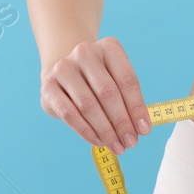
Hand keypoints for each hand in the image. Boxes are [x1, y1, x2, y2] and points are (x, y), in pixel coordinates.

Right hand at [41, 35, 151, 154]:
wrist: (66, 71)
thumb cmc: (98, 79)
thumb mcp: (116, 80)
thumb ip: (128, 100)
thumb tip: (141, 128)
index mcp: (109, 47)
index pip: (127, 80)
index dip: (137, 107)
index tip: (144, 130)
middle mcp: (85, 53)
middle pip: (108, 92)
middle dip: (121, 122)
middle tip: (131, 142)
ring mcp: (64, 68)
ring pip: (88, 105)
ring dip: (105, 130)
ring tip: (116, 146)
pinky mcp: (49, 86)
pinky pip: (69, 113)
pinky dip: (86, 131)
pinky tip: (98, 141)